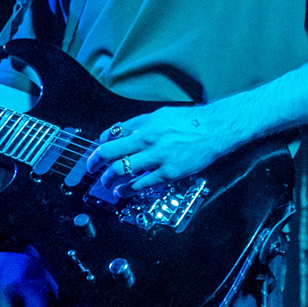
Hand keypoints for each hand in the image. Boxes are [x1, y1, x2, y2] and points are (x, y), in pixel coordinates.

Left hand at [88, 103, 252, 193]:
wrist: (215, 129)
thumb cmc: (191, 121)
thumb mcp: (163, 114)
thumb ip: (142, 124)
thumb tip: (122, 132)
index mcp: (146, 123)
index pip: (113, 133)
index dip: (102, 143)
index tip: (99, 149)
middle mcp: (148, 138)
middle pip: (110, 151)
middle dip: (95, 162)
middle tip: (92, 168)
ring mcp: (157, 156)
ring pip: (121, 169)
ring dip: (109, 179)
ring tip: (107, 182)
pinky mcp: (168, 172)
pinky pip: (141, 184)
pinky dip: (127, 190)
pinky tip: (123, 191)